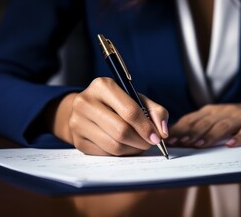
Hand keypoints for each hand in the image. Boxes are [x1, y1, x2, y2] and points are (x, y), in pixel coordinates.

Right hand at [51, 77, 168, 155]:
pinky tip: (125, 147)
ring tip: (139, 145)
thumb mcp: (137, 99)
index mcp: (102, 86)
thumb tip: (162, 132)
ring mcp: (77, 122)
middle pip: (121, 130)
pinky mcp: (77, 140)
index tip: (157, 137)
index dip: (146, 127)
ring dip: (132, 149)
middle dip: (141, 141)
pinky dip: (120, 154)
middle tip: (149, 143)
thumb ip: (155, 111)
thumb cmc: (117, 104)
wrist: (88, 110)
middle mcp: (85, 102)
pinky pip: (105, 154)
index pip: (129, 111)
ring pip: (114, 145)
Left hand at [167, 95, 240, 147]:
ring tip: (198, 145)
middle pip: (205, 121)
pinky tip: (231, 144)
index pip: (193, 118)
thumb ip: (204, 127)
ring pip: (224, 125)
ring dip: (209, 135)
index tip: (168, 139)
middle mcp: (227, 111)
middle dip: (190, 132)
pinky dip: (240, 137)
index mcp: (214, 110)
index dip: (180, 128)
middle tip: (179, 143)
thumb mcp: (221, 120)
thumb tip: (180, 140)